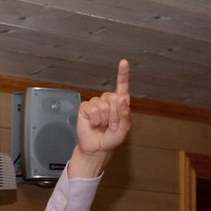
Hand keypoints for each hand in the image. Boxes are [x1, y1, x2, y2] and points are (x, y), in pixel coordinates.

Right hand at [69, 59, 130, 177]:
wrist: (97, 148)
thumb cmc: (111, 138)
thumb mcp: (123, 129)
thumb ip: (125, 114)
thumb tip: (122, 98)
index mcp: (119, 103)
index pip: (122, 86)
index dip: (123, 74)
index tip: (123, 62)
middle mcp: (108, 100)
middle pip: (114, 99)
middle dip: (114, 116)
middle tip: (110, 126)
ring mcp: (96, 103)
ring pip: (104, 106)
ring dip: (104, 120)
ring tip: (102, 126)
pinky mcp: (86, 107)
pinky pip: (93, 109)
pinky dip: (95, 120)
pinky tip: (94, 124)